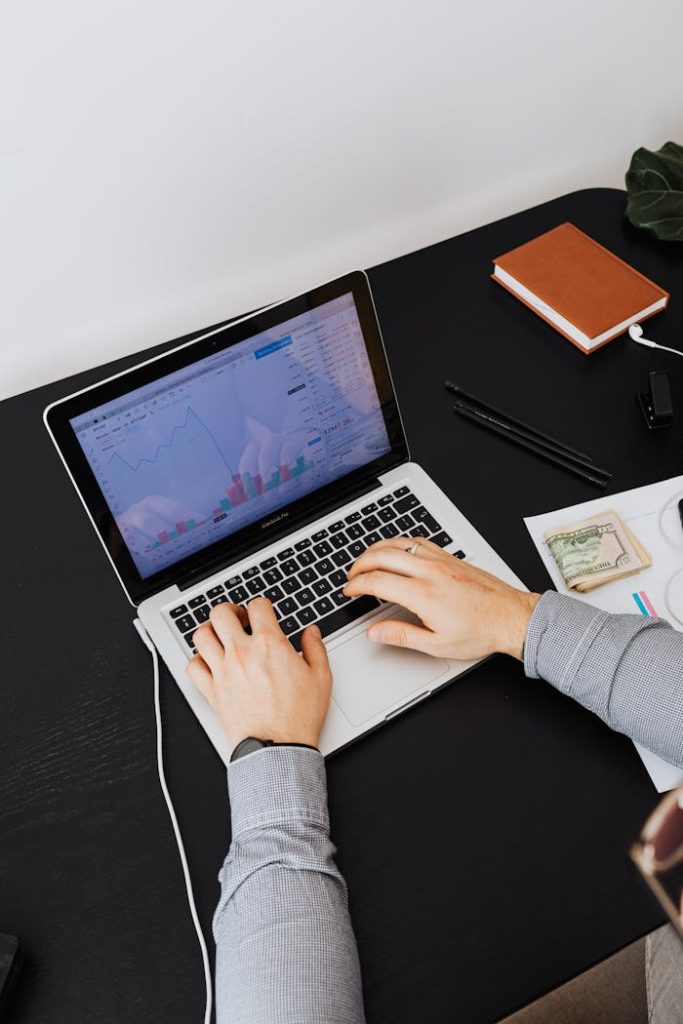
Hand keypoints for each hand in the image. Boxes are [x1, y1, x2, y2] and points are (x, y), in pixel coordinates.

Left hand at [186, 598, 332, 748]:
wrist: (279, 748)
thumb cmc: (299, 716)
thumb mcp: (321, 677)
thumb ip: (315, 648)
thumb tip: (311, 632)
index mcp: (269, 644)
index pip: (257, 606)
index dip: (262, 605)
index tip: (264, 613)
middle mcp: (241, 653)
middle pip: (221, 613)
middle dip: (230, 610)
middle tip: (239, 619)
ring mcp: (223, 671)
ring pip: (201, 635)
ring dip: (210, 630)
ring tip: (220, 636)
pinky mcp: (212, 691)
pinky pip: (193, 666)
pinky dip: (198, 660)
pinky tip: (210, 663)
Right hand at [345, 537, 540, 660]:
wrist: (511, 617)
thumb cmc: (480, 632)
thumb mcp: (437, 645)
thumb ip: (402, 636)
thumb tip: (375, 632)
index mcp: (424, 595)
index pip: (377, 580)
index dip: (356, 585)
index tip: (349, 591)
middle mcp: (430, 572)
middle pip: (382, 555)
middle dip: (360, 564)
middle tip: (352, 576)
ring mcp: (440, 561)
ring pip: (398, 544)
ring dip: (376, 550)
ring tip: (366, 561)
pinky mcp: (449, 557)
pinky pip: (417, 542)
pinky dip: (398, 543)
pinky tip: (395, 551)